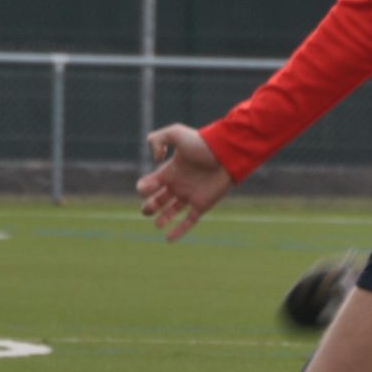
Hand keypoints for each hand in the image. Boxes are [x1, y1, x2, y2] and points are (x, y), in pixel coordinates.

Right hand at [138, 123, 233, 240]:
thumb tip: (155, 160)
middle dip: (149, 206)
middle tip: (148, 210)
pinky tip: (168, 239)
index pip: (150, 184)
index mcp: (170, 170)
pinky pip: (189, 221)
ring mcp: (190, 195)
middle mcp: (179, 184)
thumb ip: (158, 139)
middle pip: (157, 200)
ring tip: (157, 224)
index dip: (144, 188)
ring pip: (171, 211)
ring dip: (161, 219)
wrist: (227, 153)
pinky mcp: (202, 204)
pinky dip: (179, 231)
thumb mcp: (176, 133)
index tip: (146, 188)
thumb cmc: (202, 143)